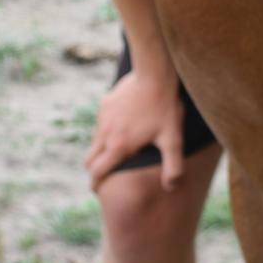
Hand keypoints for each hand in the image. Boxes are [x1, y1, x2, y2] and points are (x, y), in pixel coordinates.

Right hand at [85, 68, 183, 191]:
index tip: (100, 188)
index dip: (97, 183)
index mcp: (118, 146)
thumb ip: (173, 166)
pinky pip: (102, 122)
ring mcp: (103, 117)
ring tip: (118, 149)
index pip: (97, 172)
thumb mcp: (173, 139)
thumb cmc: (165, 107)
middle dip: (95, 169)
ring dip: (102, 148)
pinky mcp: (105, 104)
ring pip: (95, 140)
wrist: (155, 73)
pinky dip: (108, 129)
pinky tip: (124, 125)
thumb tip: (171, 187)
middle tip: (104, 173)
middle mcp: (105, 133)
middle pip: (90, 159)